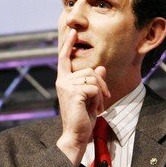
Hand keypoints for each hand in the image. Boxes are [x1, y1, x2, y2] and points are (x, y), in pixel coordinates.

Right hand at [55, 28, 109, 164]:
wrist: (77, 135)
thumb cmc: (83, 118)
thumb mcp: (91, 97)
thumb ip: (94, 81)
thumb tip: (101, 68)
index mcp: (64, 80)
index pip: (64, 58)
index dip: (68, 44)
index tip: (72, 32)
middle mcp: (62, 81)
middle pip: (89, 70)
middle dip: (101, 84)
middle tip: (103, 99)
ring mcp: (66, 86)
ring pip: (93, 78)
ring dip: (100, 93)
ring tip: (97, 106)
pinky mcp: (73, 93)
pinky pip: (94, 88)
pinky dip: (99, 99)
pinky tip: (95, 109)